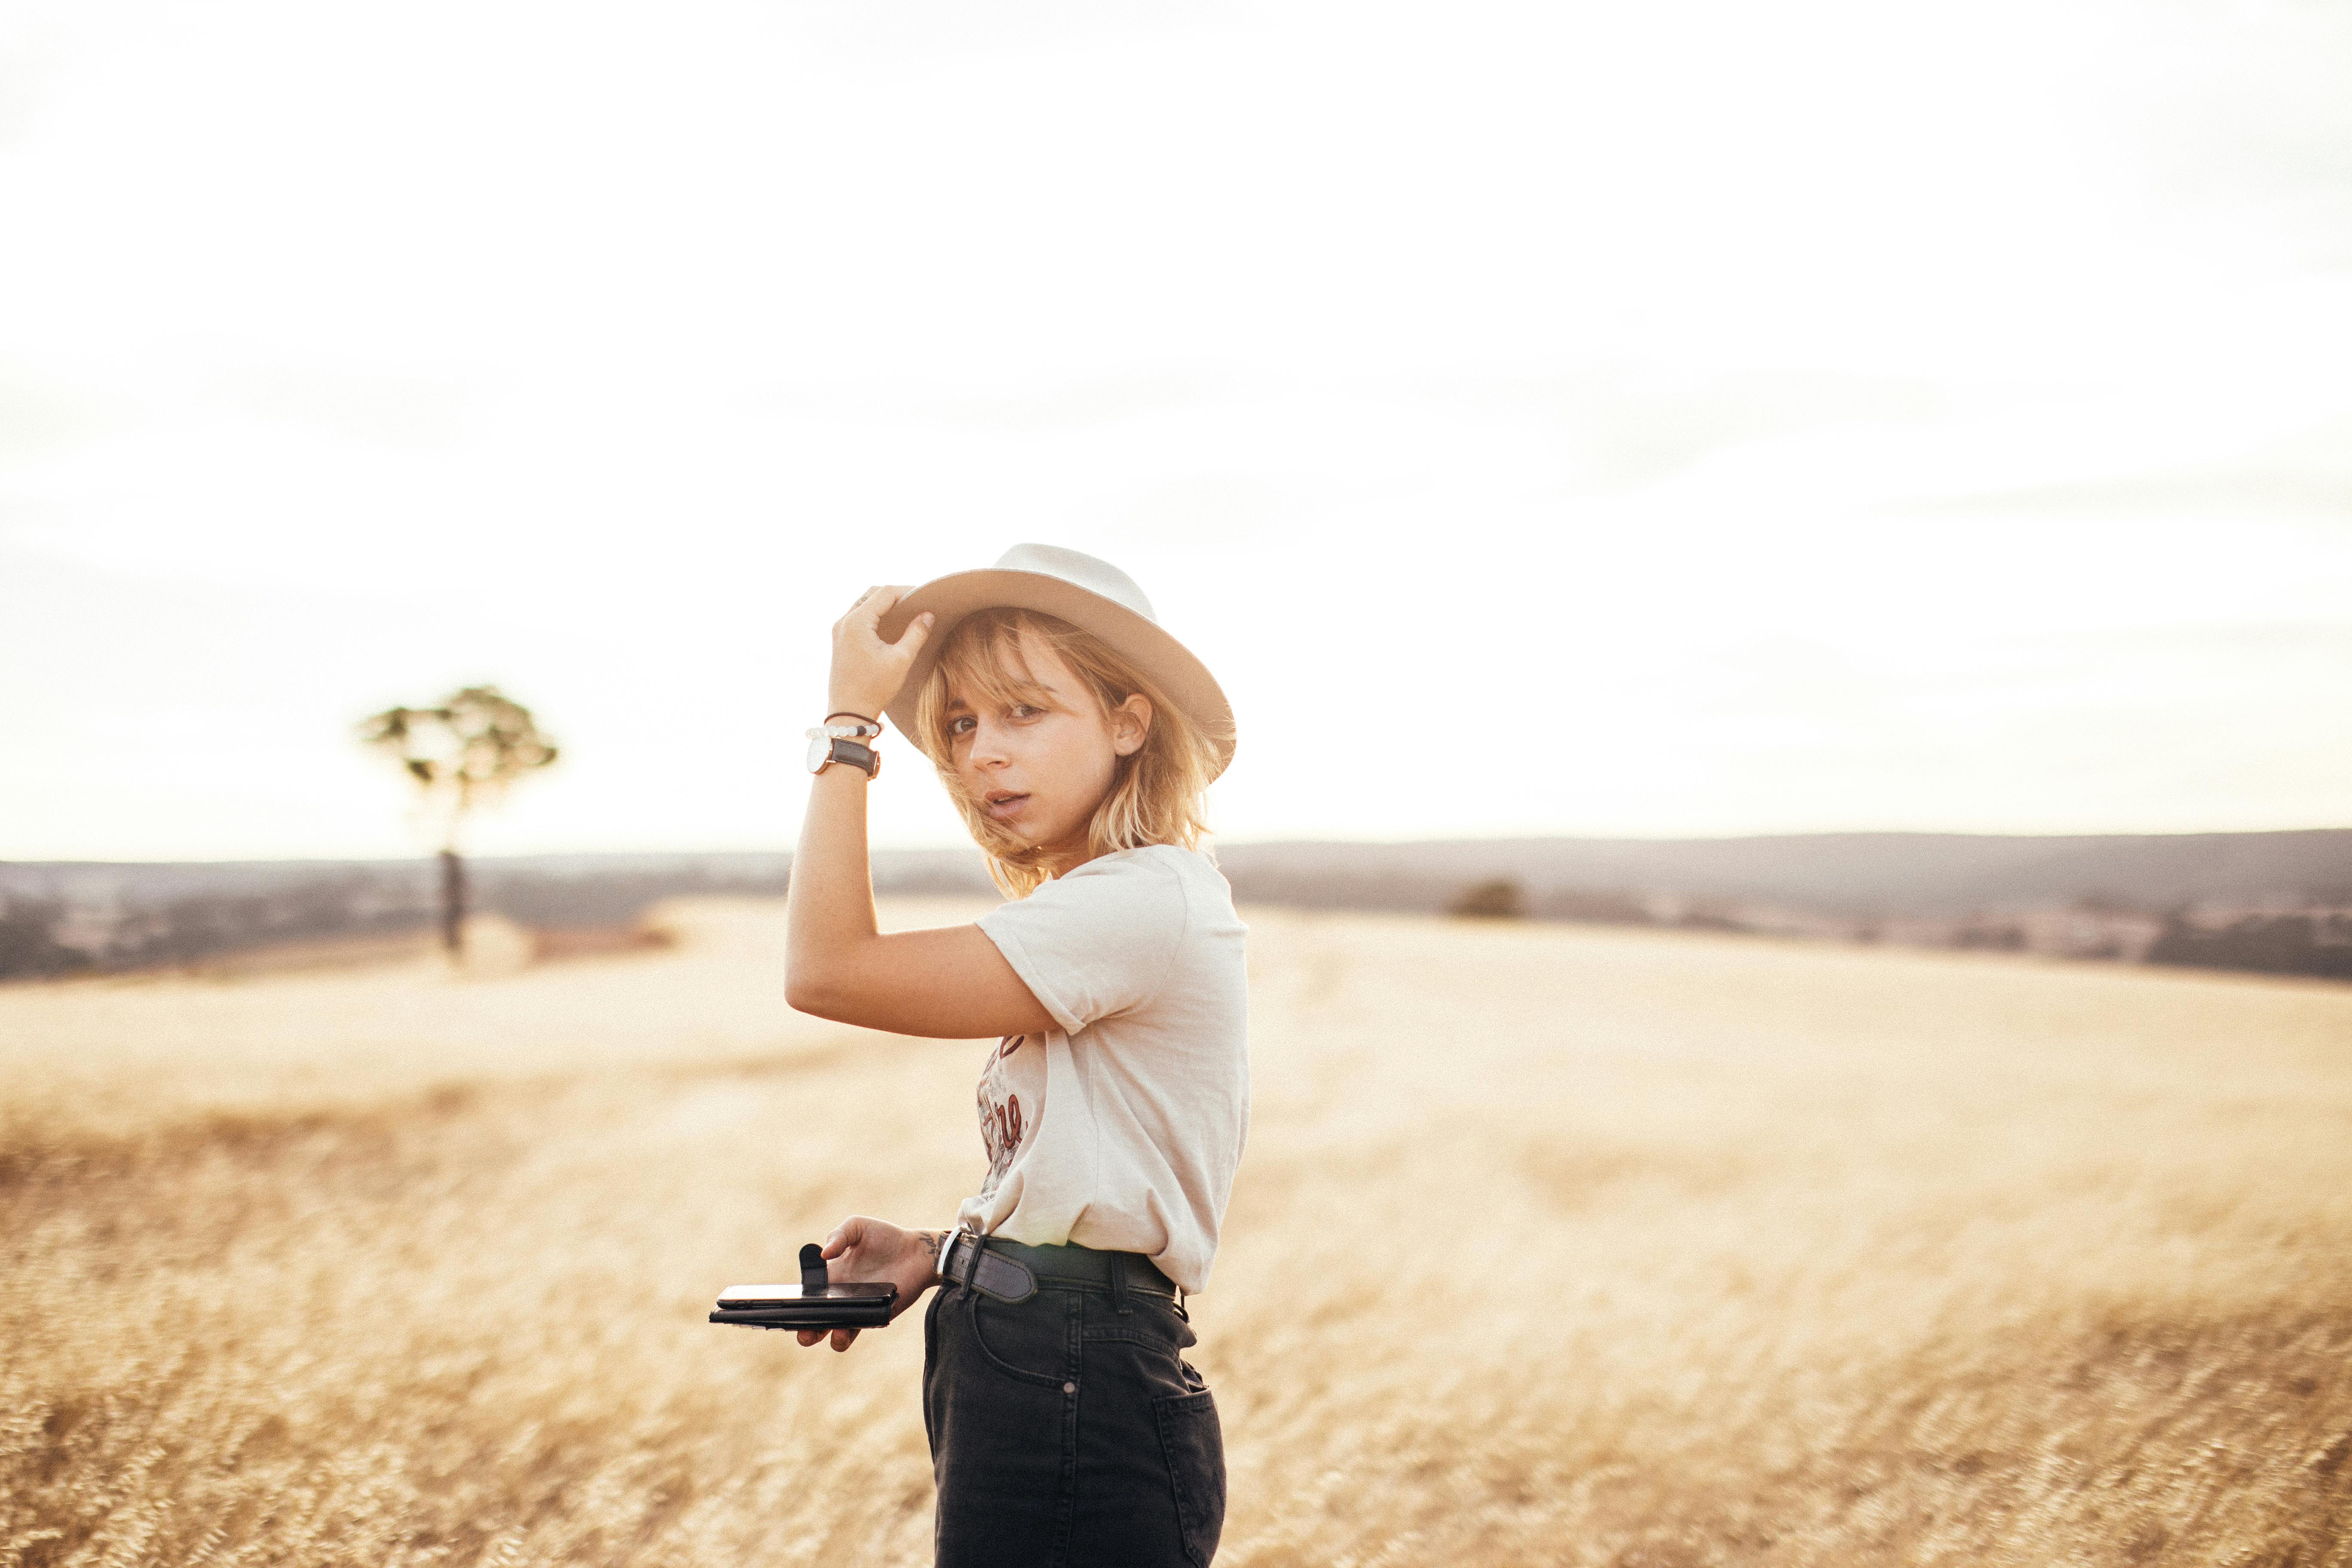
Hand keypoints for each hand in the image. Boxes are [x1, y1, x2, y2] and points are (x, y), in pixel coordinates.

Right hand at [794, 1215, 943, 1352]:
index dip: (793, 1303)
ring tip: (831, 1329)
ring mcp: (855, 1308)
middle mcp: (839, 1295)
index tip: (785, 1307)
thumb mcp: (858, 1226)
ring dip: (824, 1335)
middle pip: (813, 1319)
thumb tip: (823, 1254)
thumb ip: (839, 1235)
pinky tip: (852, 1323)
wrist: (917, 1252)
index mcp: (830, 1275)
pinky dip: (849, 1332)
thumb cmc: (885, 1237)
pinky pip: (856, 1331)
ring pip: (832, 1332)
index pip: (806, 1294)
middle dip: (803, 1329)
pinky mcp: (873, 1317)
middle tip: (803, 1329)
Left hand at [827, 586, 934, 724]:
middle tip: (917, 602)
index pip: (885, 593)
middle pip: (872, 594)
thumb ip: (916, 634)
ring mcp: (839, 631)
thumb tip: (928, 615)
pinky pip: (858, 617)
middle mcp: (844, 622)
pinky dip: (875, 615)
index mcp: (856, 622)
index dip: (907, 591)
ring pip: (863, 604)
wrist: (848, 713)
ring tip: (906, 612)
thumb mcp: (901, 660)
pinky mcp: (839, 640)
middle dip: (895, 595)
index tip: (925, 596)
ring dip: (884, 604)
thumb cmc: (874, 688)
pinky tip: (890, 625)